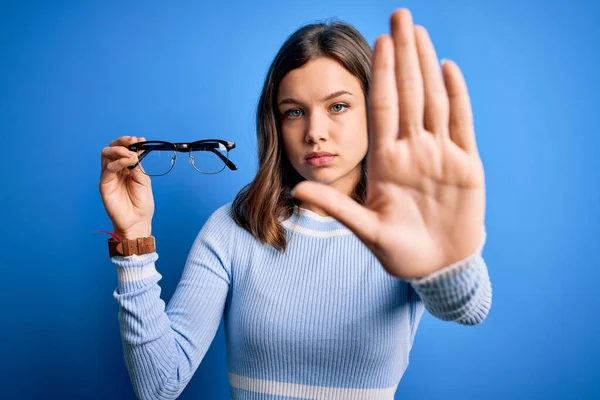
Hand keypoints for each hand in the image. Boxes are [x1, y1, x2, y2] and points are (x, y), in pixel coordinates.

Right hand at [99, 136, 153, 239]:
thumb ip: (138, 165)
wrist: (138, 221)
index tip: (140, 139)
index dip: (129, 142)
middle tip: (133, 142)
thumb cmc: (141, 203)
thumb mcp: (143, 180)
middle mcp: (116, 170)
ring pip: (106, 155)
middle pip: (111, 149)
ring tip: (131, 154)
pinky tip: (128, 162)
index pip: (123, 149)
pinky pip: (108, 168)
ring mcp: (108, 176)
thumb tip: (136, 149)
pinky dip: (118, 162)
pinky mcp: (104, 184)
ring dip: (120, 150)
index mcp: (126, 168)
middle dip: (122, 142)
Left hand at [291, 9, 485, 279]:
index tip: (376, 41)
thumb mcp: (366, 228)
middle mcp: (413, 150)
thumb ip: (336, 206)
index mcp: (386, 161)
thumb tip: (297, 190)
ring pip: (434, 100)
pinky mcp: (466, 165)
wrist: (437, 267)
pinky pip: (461, 124)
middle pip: (408, 93)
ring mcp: (440, 155)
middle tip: (400, 15)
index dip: (381, 74)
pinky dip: (457, 96)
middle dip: (403, 55)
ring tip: (420, 32)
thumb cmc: (400, 252)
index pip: (383, 107)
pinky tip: (448, 68)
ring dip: (427, 65)